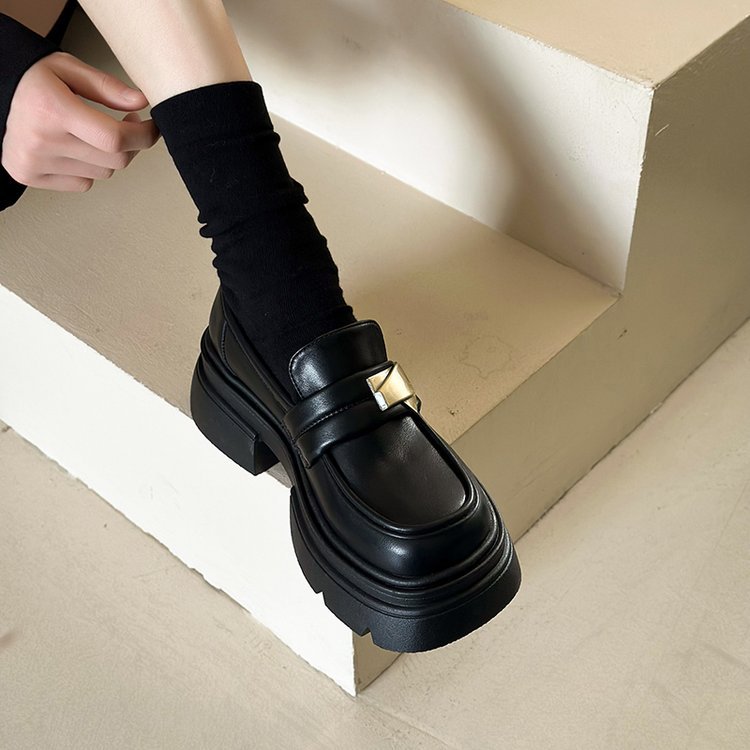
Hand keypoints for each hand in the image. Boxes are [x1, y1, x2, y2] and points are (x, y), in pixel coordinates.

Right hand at [1, 51, 159, 191]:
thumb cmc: (32, 81)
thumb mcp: (69, 69)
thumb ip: (106, 87)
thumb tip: (140, 103)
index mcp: (51, 109)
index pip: (114, 138)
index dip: (143, 136)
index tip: (152, 127)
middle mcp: (41, 140)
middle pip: (114, 160)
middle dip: (132, 144)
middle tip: (128, 125)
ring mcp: (34, 162)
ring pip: (103, 173)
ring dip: (109, 155)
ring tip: (94, 133)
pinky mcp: (30, 176)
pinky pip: (84, 183)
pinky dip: (88, 168)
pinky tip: (74, 148)